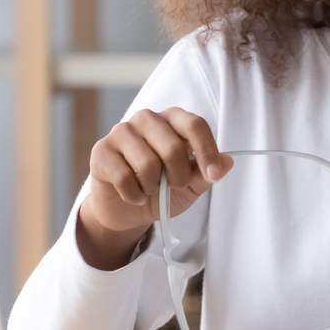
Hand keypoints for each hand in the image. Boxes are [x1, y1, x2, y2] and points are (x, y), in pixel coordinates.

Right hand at [84, 107, 233, 234]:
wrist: (126, 210)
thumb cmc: (161, 190)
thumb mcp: (190, 185)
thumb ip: (206, 173)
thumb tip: (228, 161)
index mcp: (172, 119)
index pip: (195, 124)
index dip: (207, 151)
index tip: (214, 175)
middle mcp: (146, 119)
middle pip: (172, 147)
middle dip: (178, 177)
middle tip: (172, 186)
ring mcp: (121, 132)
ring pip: (147, 164)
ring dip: (153, 188)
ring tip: (150, 189)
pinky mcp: (101, 151)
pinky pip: (124, 178)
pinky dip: (134, 195)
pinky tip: (133, 195)